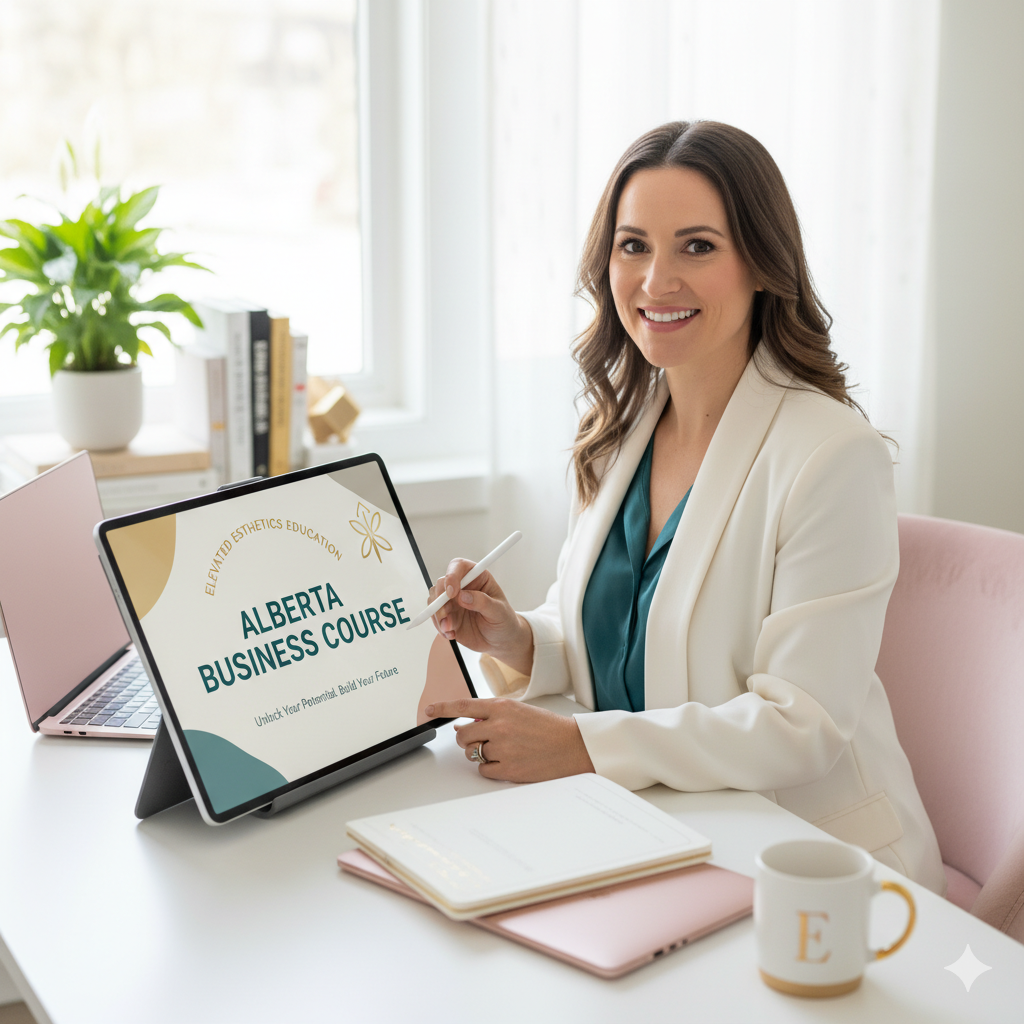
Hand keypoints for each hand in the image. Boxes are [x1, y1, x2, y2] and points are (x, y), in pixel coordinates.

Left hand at [425, 697, 595, 782]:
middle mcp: (499, 725)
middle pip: (462, 735)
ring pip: (472, 753)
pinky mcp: (507, 768)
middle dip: (466, 739)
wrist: (573, 747)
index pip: (463, 705)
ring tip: (502, 750)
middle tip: (480, 740)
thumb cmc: (549, 728)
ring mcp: (502, 748)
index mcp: (502, 706)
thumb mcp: (520, 711)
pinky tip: (507, 762)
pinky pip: (483, 770)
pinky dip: (490, 768)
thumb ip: (493, 715)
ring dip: (481, 753)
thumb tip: (466, 723)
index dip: (442, 708)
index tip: (428, 710)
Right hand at [430, 559, 532, 675]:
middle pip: (441, 584)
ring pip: (434, 601)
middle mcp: (462, 587)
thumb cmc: (504, 621)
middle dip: (440, 600)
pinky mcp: (448, 616)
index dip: (452, 576)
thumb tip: (463, 596)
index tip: (452, 593)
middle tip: (446, 616)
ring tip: (450, 629)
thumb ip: (483, 602)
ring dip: (438, 616)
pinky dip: (440, 627)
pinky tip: (451, 634)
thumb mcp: (499, 611)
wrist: (500, 640)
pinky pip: (435, 618)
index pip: (458, 566)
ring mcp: (453, 602)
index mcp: (477, 578)